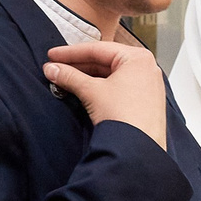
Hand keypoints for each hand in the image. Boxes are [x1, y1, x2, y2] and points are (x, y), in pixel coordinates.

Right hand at [45, 40, 167, 146]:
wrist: (137, 150)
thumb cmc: (126, 118)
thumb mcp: (91, 91)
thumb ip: (69, 76)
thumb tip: (53, 70)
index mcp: (138, 58)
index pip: (98, 49)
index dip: (71, 52)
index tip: (53, 55)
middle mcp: (146, 69)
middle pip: (104, 62)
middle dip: (77, 66)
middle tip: (56, 68)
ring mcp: (147, 86)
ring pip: (110, 76)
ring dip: (86, 78)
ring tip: (64, 81)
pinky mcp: (144, 103)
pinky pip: (117, 89)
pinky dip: (98, 89)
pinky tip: (81, 92)